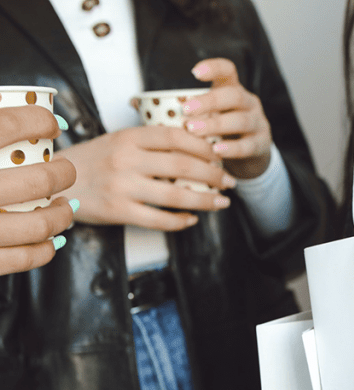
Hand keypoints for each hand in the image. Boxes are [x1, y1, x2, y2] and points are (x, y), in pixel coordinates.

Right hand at [0, 106, 76, 273]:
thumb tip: (22, 105)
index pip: (7, 125)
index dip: (38, 120)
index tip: (50, 123)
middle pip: (37, 180)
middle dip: (63, 173)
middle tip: (65, 170)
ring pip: (38, 224)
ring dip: (61, 214)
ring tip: (63, 205)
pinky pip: (23, 258)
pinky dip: (44, 249)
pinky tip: (51, 239)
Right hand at [54, 125, 234, 230]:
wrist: (56, 182)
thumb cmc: (96, 160)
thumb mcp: (119, 140)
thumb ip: (151, 141)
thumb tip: (197, 143)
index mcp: (129, 137)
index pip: (176, 137)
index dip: (204, 146)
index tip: (221, 155)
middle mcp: (126, 160)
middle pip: (183, 167)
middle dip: (214, 175)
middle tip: (230, 181)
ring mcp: (122, 186)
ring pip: (175, 196)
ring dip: (205, 201)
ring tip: (222, 202)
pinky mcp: (118, 211)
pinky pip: (159, 220)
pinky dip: (180, 221)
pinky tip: (192, 219)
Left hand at [185, 58, 272, 178]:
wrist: (249, 160)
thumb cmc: (218, 133)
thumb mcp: (204, 116)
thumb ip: (178, 109)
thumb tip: (136, 102)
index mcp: (232, 90)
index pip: (227, 70)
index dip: (213, 68)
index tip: (194, 72)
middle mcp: (248, 103)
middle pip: (233, 95)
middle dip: (209, 101)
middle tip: (185, 110)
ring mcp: (258, 123)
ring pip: (240, 120)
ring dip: (216, 125)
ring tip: (194, 131)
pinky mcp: (262, 145)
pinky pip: (248, 145)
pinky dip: (231, 148)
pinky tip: (215, 151)